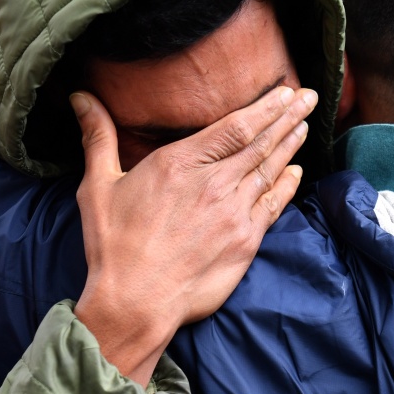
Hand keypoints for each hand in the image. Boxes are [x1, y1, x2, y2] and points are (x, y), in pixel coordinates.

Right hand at [70, 86, 316, 384]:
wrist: (136, 302)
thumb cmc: (114, 245)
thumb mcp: (97, 185)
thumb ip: (98, 137)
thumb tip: (81, 97)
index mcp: (180, 163)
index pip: (235, 125)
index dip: (266, 106)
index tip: (286, 92)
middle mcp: (214, 183)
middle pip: (261, 142)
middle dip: (289, 117)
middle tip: (312, 97)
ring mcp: (234, 212)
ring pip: (271, 170)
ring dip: (291, 145)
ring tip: (305, 125)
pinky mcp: (246, 241)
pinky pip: (274, 205)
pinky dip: (288, 185)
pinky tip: (297, 171)